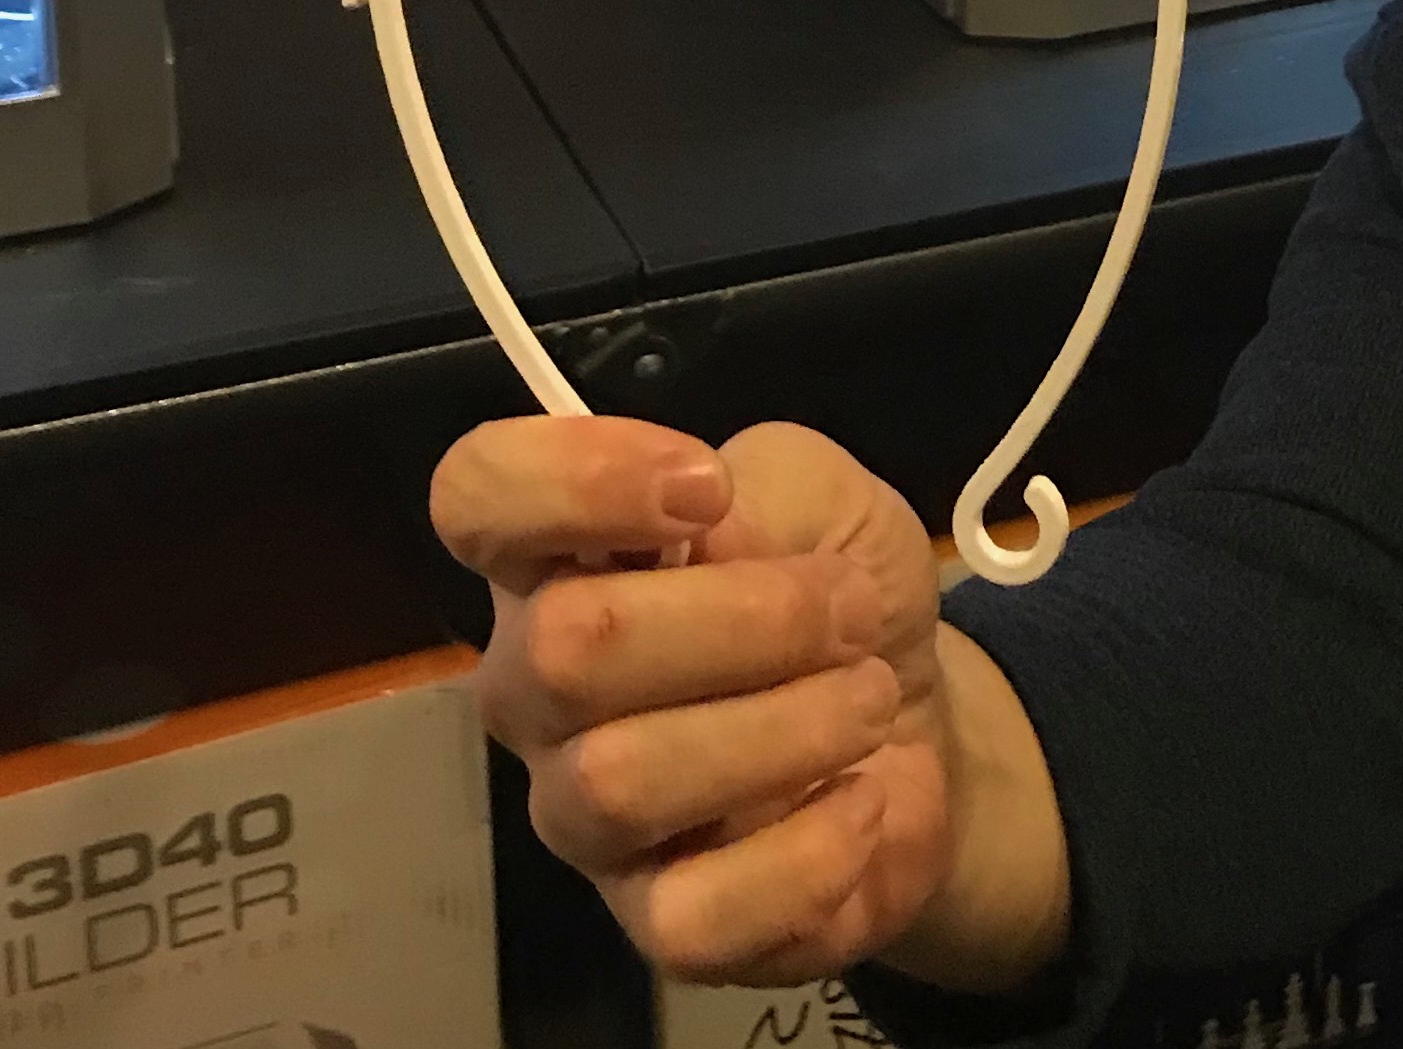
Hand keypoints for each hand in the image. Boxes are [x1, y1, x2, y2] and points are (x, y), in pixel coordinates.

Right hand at [434, 415, 1054, 988]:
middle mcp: (538, 687)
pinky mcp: (652, 924)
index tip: (706, 489)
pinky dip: (808, 851)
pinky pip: (694, 912)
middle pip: (563, 648)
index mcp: (558, 556)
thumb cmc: (839, 584)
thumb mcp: (821, 491)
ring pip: (619, 781)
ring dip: (785, 726)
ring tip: (868, 698)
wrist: (924, 726)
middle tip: (847, 610)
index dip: (572, 478)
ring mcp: (582, 815)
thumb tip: (712, 534)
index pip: (477, 495)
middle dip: (740, 618)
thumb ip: (762, 484)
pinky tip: (859, 802)